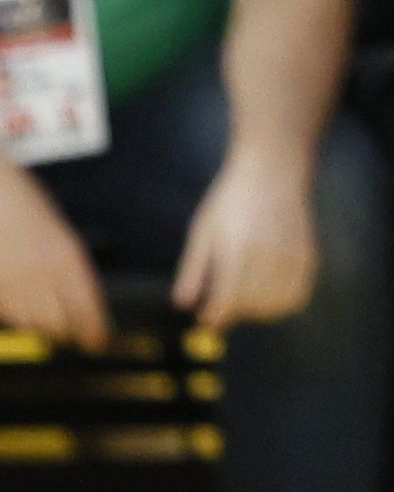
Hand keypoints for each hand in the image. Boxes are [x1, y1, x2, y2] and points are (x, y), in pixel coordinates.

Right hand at [0, 145, 110, 349]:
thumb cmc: (21, 199)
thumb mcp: (57, 229)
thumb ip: (68, 265)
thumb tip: (80, 301)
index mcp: (67, 257)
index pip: (87, 310)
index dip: (95, 333)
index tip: (97, 344)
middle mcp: (41, 274)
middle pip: (61, 325)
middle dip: (69, 333)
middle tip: (72, 336)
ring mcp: (10, 281)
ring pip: (32, 325)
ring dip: (41, 327)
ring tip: (44, 320)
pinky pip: (4, 316)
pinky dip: (14, 317)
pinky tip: (18, 307)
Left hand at [173, 147, 317, 331]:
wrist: (272, 171)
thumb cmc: (230, 201)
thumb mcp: (202, 232)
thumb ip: (193, 270)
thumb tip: (183, 305)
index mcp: (238, 249)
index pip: (227, 299)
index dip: (214, 316)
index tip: (205, 319)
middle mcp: (268, 255)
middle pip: (252, 307)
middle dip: (234, 313)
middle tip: (222, 305)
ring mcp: (292, 256)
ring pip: (276, 306)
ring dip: (257, 311)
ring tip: (244, 298)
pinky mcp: (308, 256)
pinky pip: (297, 295)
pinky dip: (281, 302)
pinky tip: (266, 292)